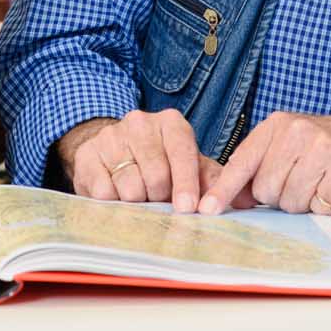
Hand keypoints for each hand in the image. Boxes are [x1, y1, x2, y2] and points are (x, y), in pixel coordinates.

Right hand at [57, 110, 214, 212]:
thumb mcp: (190, 166)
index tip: (187, 207)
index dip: (186, 183)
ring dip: (137, 202)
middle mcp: (140, 123)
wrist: (115, 152)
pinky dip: (113, 202)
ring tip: (138, 196)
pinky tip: (117, 195)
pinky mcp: (88, 155)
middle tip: (158, 199)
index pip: (181, 153)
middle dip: (160, 197)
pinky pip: (103, 192)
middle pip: (156, 174)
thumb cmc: (160, 163)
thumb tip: (241, 201)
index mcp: (171, 123)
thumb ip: (214, 181)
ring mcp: (111, 136)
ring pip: (129, 186)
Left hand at [198, 112, 330, 214]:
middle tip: (302, 182)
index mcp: (277, 125)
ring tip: (320, 183)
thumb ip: (262, 165)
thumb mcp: (291, 145)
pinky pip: (319, 205)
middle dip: (281, 196)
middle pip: (266, 189)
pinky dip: (326, 204)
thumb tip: (230, 196)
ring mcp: (322, 147)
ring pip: (291, 200)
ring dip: (304, 202)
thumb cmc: (330, 149)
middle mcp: (297, 131)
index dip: (223, 189)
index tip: (206, 209)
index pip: (242, 161)